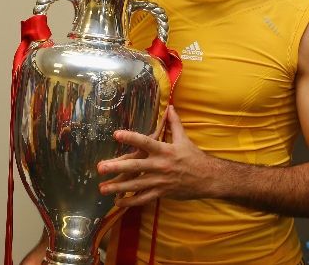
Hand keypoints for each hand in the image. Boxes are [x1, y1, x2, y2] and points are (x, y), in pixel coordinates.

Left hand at [97, 105, 213, 206]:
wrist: (208, 178)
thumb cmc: (194, 157)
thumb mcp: (184, 139)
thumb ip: (174, 123)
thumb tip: (170, 107)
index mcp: (164, 150)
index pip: (145, 142)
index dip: (131, 138)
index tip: (116, 134)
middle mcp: (160, 165)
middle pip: (135, 166)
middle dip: (116, 167)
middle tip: (100, 168)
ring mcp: (160, 181)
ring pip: (136, 185)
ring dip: (118, 187)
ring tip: (102, 188)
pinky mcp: (162, 193)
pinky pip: (144, 199)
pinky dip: (130, 201)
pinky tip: (117, 202)